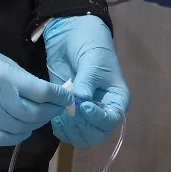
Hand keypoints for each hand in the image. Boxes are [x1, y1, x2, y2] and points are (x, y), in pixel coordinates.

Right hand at [0, 21, 73, 145]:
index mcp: (5, 74)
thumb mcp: (0, 60)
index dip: (59, 98)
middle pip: (33, 114)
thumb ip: (21, 79)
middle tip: (55, 110)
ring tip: (36, 121)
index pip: (42, 92)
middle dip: (49, 113)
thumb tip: (47, 94)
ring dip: (32, 126)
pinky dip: (14, 138)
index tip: (66, 98)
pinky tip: (19, 132)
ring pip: (18, 128)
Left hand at [43, 14, 129, 147]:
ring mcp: (85, 113)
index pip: (112, 120)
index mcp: (117, 99)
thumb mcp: (92, 61)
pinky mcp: (68, 111)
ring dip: (69, 129)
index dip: (98, 119)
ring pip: (81, 136)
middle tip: (69, 110)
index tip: (84, 106)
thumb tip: (80, 103)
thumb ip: (87, 82)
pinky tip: (54, 112)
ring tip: (61, 110)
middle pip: (96, 134)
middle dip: (82, 126)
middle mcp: (103, 110)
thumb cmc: (90, 45)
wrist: (72, 35)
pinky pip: (66, 131)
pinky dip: (59, 127)